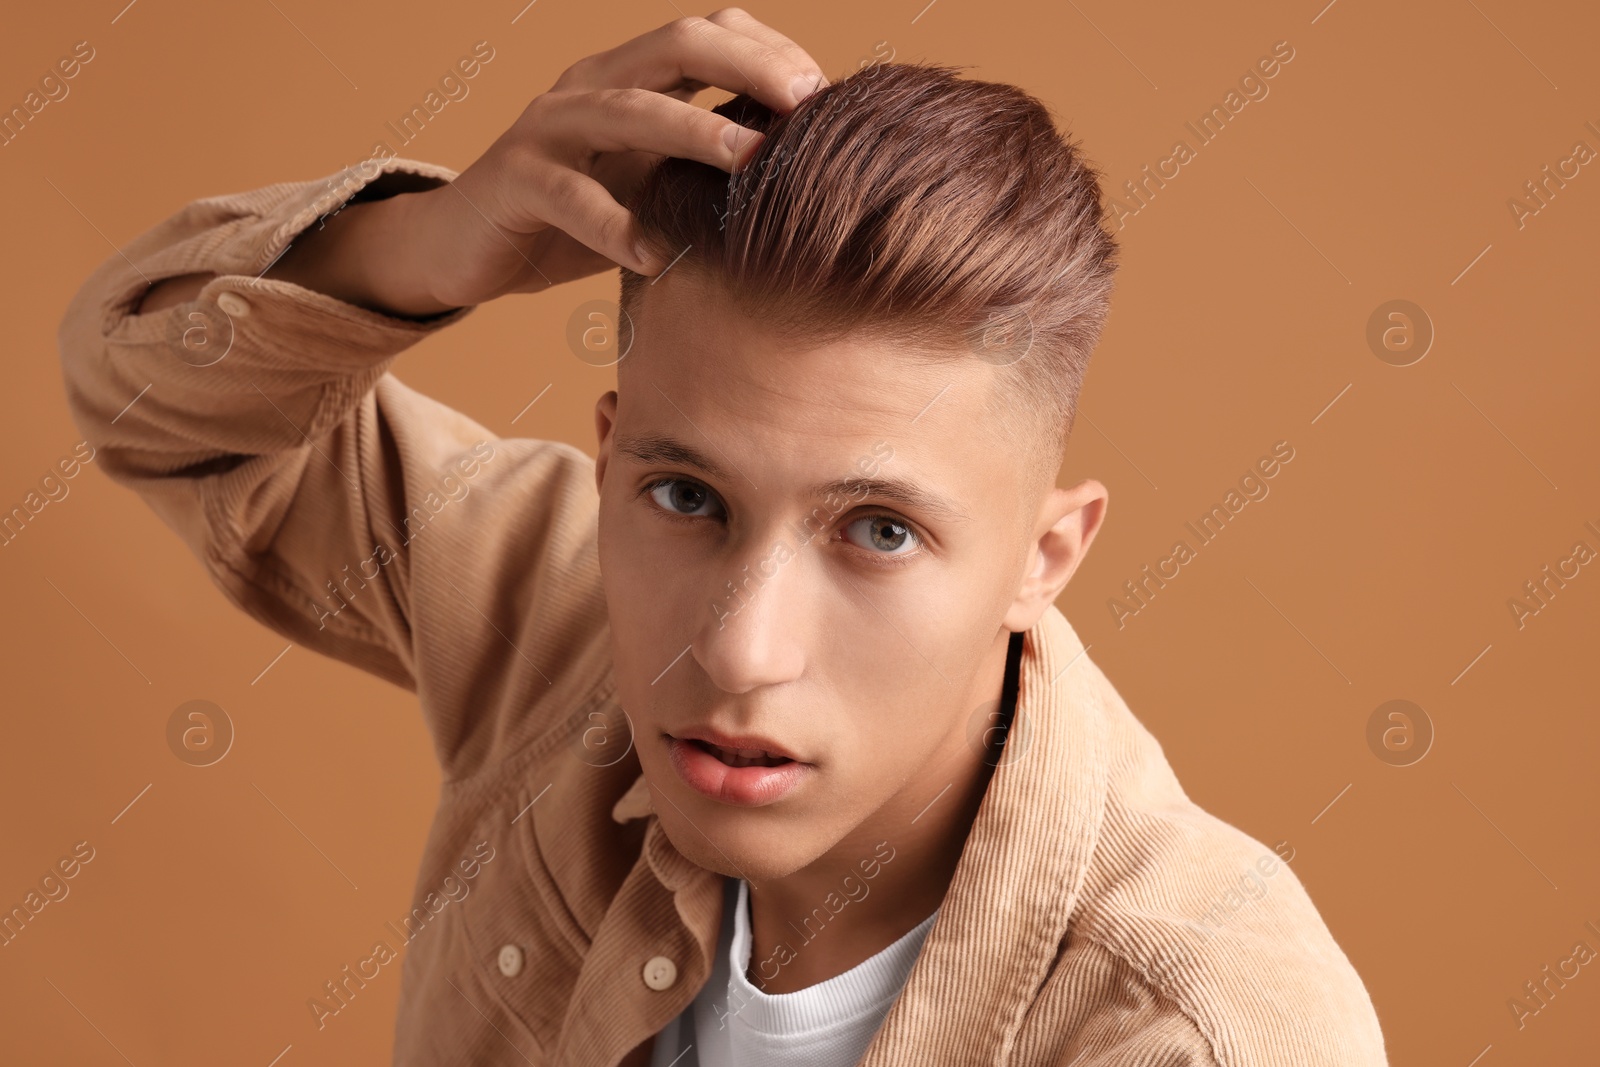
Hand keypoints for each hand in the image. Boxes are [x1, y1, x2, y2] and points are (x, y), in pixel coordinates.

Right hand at [392, 8, 826, 310]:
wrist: (467, 248)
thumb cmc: (574, 220)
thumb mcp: (649, 184)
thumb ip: (702, 168)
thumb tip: (803, 174)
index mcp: (628, 77)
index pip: (707, 34)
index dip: (768, 53)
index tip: (825, 97)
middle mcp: (590, 86)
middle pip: (676, 45)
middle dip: (748, 67)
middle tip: (806, 109)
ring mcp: (549, 129)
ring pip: (627, 110)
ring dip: (696, 131)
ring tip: (752, 161)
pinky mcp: (515, 182)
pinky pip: (570, 197)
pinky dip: (615, 226)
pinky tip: (655, 256)